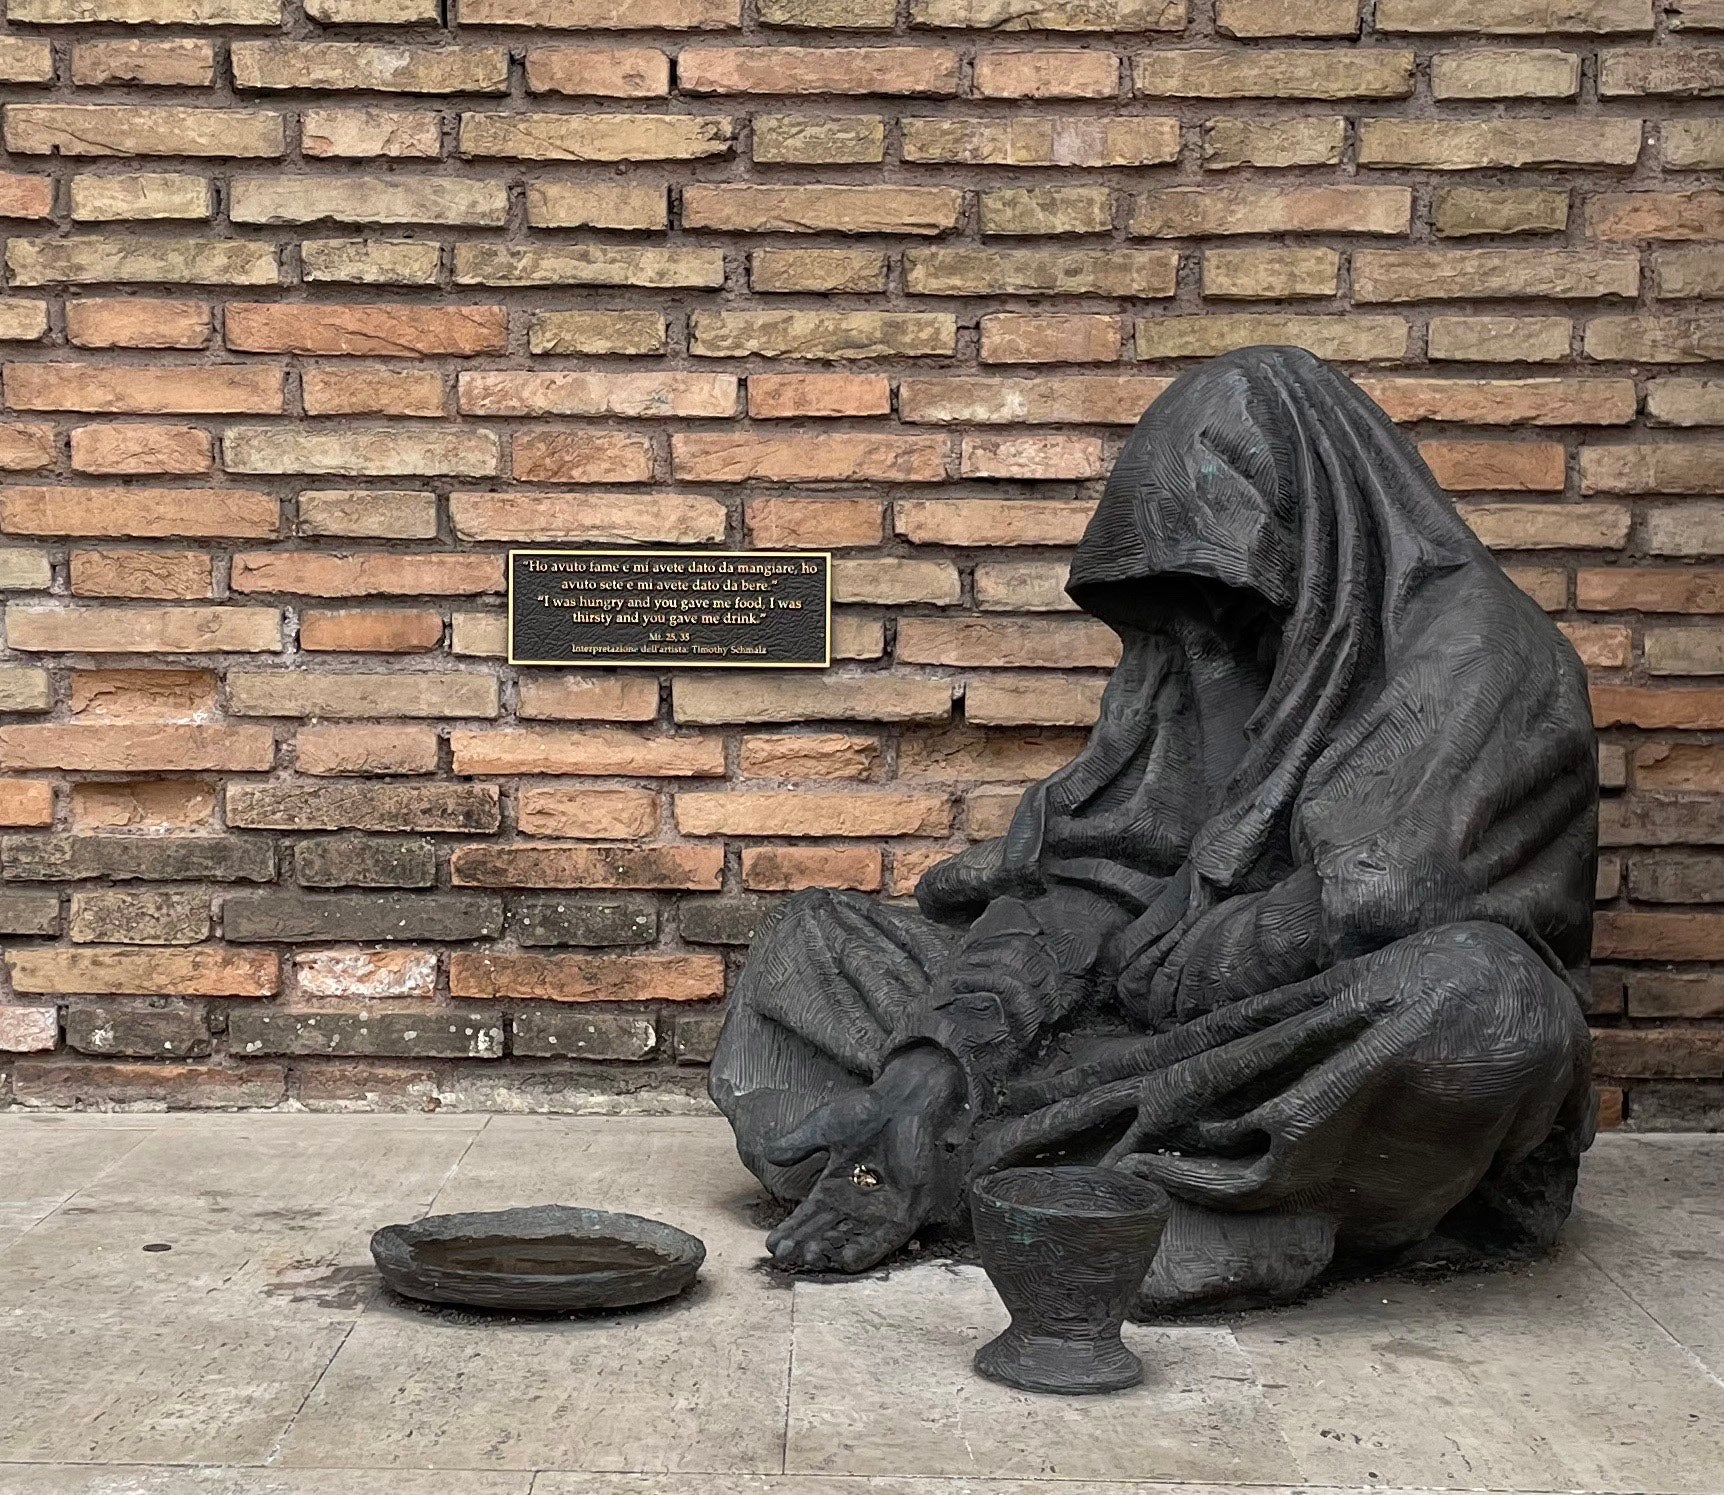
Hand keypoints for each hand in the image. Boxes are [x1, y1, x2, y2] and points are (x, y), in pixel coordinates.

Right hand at [762, 1046, 965, 1272]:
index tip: (772, 1245)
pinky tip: (846, 1259)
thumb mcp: (823, 1128)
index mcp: (834, 1188)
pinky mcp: (906, 1210)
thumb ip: (798, 1144)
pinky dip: (868, 1250)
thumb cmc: (864, 1111)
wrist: (901, 1100)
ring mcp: (881, 1209)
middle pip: (827, 1233)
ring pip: (852, 1239)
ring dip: (831, 1251)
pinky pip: (886, 1238)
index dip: (791, 1232)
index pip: (808, 1217)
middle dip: (806, 1245)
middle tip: (785, 1255)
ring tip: (808, 1257)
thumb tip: (769, 1156)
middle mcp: (855, 1205)